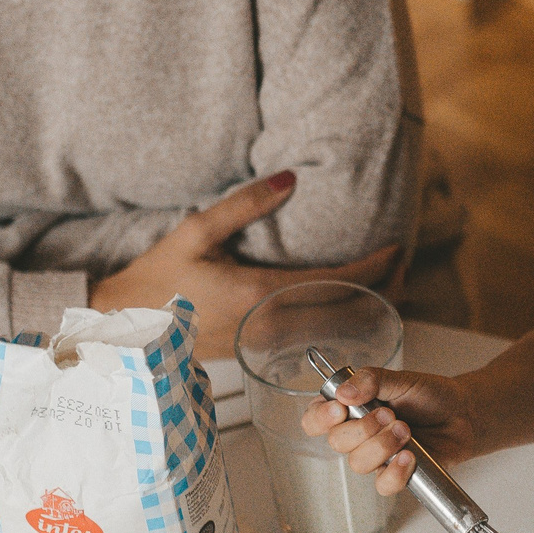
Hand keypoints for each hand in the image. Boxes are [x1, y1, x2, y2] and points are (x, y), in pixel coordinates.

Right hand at [88, 171, 401, 358]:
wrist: (127, 329)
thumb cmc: (158, 278)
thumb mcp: (197, 231)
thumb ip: (246, 205)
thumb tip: (290, 178)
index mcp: (260, 293)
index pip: (337, 283)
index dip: (375, 267)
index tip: (397, 249)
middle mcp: (272, 325)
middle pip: (348, 314)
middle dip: (385, 291)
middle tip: (406, 268)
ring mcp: (268, 345)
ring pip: (336, 333)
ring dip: (368, 310)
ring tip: (390, 287)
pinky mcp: (261, 354)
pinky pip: (315, 341)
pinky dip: (343, 325)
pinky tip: (352, 310)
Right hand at [299, 365, 478, 492]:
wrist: (462, 415)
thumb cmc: (429, 396)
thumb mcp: (400, 379)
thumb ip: (371, 380)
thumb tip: (344, 392)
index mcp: (350, 408)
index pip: (314, 419)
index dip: (320, 418)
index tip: (340, 408)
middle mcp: (357, 435)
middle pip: (336, 442)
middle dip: (364, 428)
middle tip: (390, 414)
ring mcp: (374, 457)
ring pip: (358, 464)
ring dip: (383, 445)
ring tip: (406, 430)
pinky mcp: (394, 475)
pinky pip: (382, 485)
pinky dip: (395, 472)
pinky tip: (409, 456)